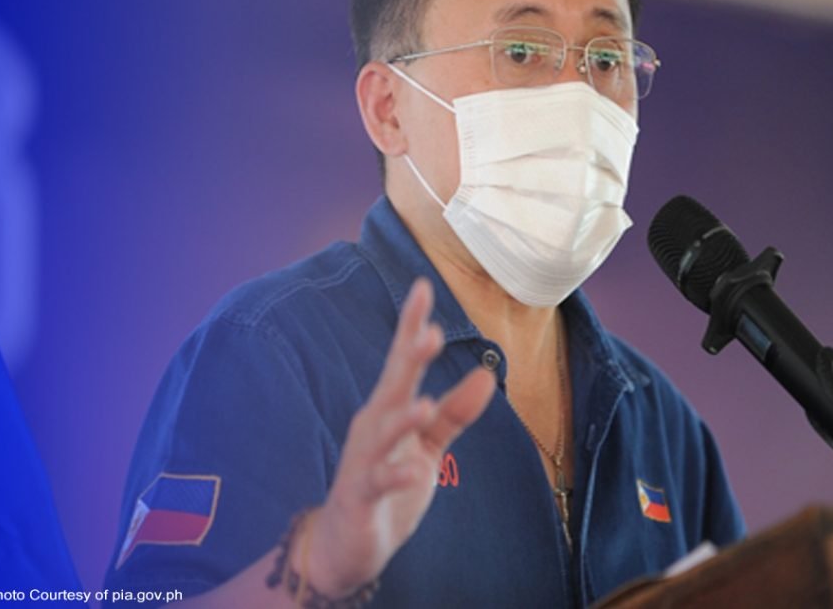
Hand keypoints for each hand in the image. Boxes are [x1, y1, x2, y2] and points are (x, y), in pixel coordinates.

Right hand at [300, 278, 495, 595]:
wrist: (346, 546)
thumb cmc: (387, 486)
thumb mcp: (427, 447)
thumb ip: (454, 413)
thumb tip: (485, 375)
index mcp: (389, 409)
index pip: (402, 360)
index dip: (412, 325)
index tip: (423, 287)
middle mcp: (372, 426)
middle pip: (392, 385)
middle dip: (408, 359)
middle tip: (429, 331)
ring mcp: (364, 462)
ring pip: (383, 434)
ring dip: (402, 418)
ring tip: (424, 404)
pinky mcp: (360, 497)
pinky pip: (378, 483)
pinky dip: (394, 476)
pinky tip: (412, 472)